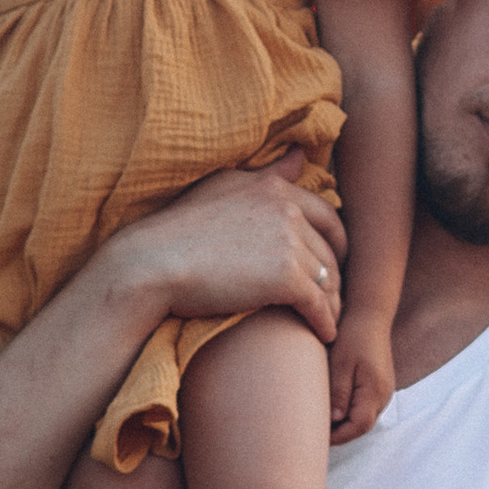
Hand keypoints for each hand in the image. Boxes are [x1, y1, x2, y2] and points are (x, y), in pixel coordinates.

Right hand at [113, 168, 344, 348]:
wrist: (153, 263)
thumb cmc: (178, 230)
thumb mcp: (223, 188)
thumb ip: (267, 175)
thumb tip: (301, 154)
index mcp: (273, 188)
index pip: (326, 214)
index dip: (335, 240)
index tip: (332, 259)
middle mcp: (287, 210)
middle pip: (330, 248)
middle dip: (335, 273)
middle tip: (332, 295)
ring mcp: (289, 243)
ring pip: (328, 279)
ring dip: (332, 302)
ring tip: (327, 319)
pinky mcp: (287, 279)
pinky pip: (320, 305)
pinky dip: (326, 322)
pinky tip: (324, 334)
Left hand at [328, 315, 395, 442]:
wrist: (370, 316)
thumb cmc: (353, 336)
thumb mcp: (340, 364)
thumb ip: (339, 394)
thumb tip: (335, 421)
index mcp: (375, 391)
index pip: (359, 426)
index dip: (339, 436)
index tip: (318, 437)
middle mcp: (384, 395)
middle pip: (362, 426)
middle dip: (341, 433)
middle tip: (316, 433)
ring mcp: (384, 391)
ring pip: (364, 418)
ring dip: (345, 424)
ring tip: (322, 423)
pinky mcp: (379, 386)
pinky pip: (365, 407)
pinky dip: (350, 413)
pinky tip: (334, 408)